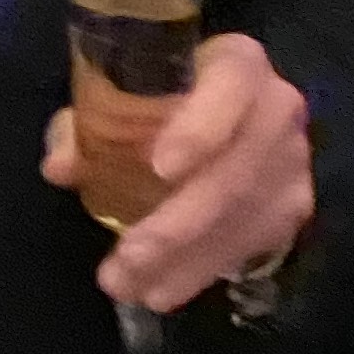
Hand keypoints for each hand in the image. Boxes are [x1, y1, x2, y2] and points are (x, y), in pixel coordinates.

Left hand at [40, 31, 311, 313]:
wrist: (228, 114)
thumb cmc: (163, 97)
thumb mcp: (122, 97)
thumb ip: (86, 124)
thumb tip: (60, 167)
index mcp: (236, 63)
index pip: (233, 85)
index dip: (202, 127)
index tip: (160, 167)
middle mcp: (277, 108)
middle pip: (237, 171)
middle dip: (179, 223)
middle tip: (128, 256)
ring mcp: (292, 161)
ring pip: (243, 219)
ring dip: (184, 261)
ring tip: (129, 286)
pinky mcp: (292, 206)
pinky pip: (251, 245)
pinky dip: (200, 272)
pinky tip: (161, 291)